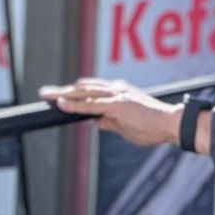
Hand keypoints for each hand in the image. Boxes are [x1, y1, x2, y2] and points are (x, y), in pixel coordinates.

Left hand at [39, 78, 184, 148]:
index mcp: (118, 92)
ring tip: (46, 96)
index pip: (90, 90)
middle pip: (83, 89)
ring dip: (63, 95)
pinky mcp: (116, 106)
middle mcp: (115, 90)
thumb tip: (93, 122)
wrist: (171, 124)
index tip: (57, 95)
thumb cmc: (152, 126)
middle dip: (62, 91)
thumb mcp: (125, 125)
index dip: (73, 93)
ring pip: (83, 93)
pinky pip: (90, 105)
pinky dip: (74, 104)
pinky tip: (61, 104)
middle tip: (44, 93)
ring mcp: (116, 96)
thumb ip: (109, 122)